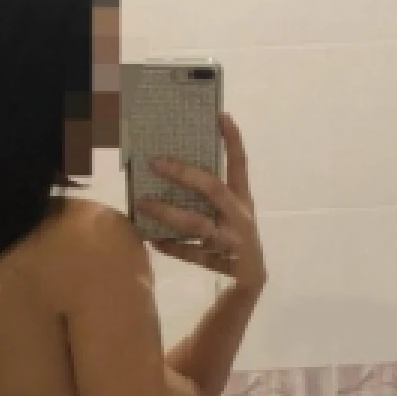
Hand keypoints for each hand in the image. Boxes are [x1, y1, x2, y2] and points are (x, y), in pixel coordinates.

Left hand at [135, 112, 266, 291]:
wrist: (252, 279)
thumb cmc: (236, 236)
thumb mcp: (232, 212)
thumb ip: (211, 195)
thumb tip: (173, 171)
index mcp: (243, 200)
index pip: (240, 164)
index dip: (233, 140)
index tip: (221, 116)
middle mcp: (240, 217)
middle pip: (213, 189)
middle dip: (185, 175)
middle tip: (155, 162)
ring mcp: (232, 241)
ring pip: (198, 225)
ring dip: (169, 214)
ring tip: (143, 204)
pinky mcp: (223, 262)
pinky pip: (191, 254)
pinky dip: (172, 247)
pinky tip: (152, 239)